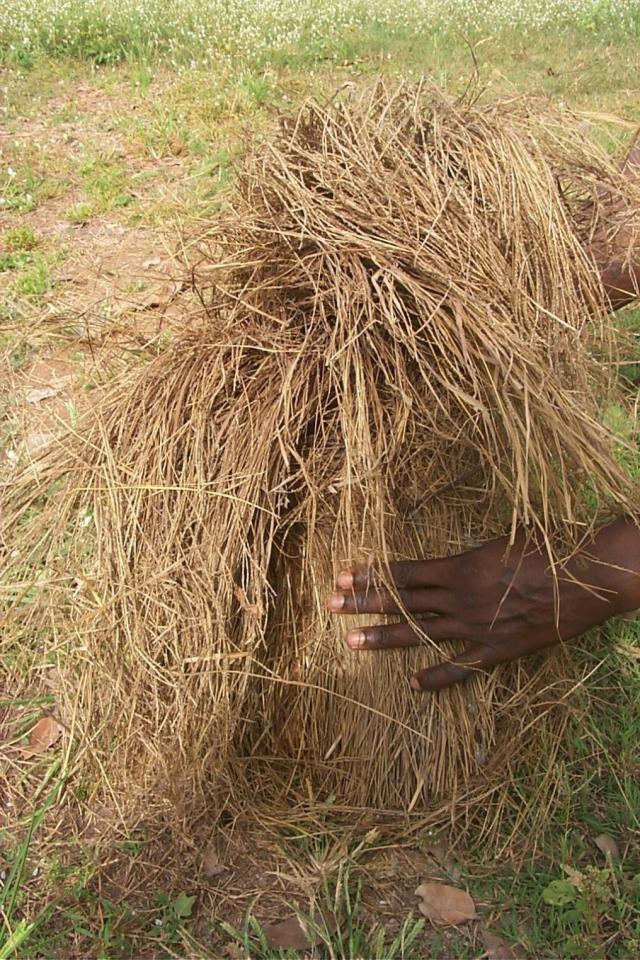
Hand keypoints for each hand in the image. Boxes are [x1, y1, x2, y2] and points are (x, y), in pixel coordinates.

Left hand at [327, 519, 639, 691]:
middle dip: (363, 603)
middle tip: (331, 605)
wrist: (585, 576)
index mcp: (460, 566)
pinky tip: (414, 685)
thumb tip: (449, 562)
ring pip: (420, 634)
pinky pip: (461, 667)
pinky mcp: (498, 650)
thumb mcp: (501, 540)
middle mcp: (460, 598)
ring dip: (383, 638)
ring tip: (351, 642)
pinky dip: (438, 677)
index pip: (403, 572)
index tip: (343, 576)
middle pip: (402, 601)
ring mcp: (476, 627)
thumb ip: (470, 555)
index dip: (372, 575)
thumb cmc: (547, 547)